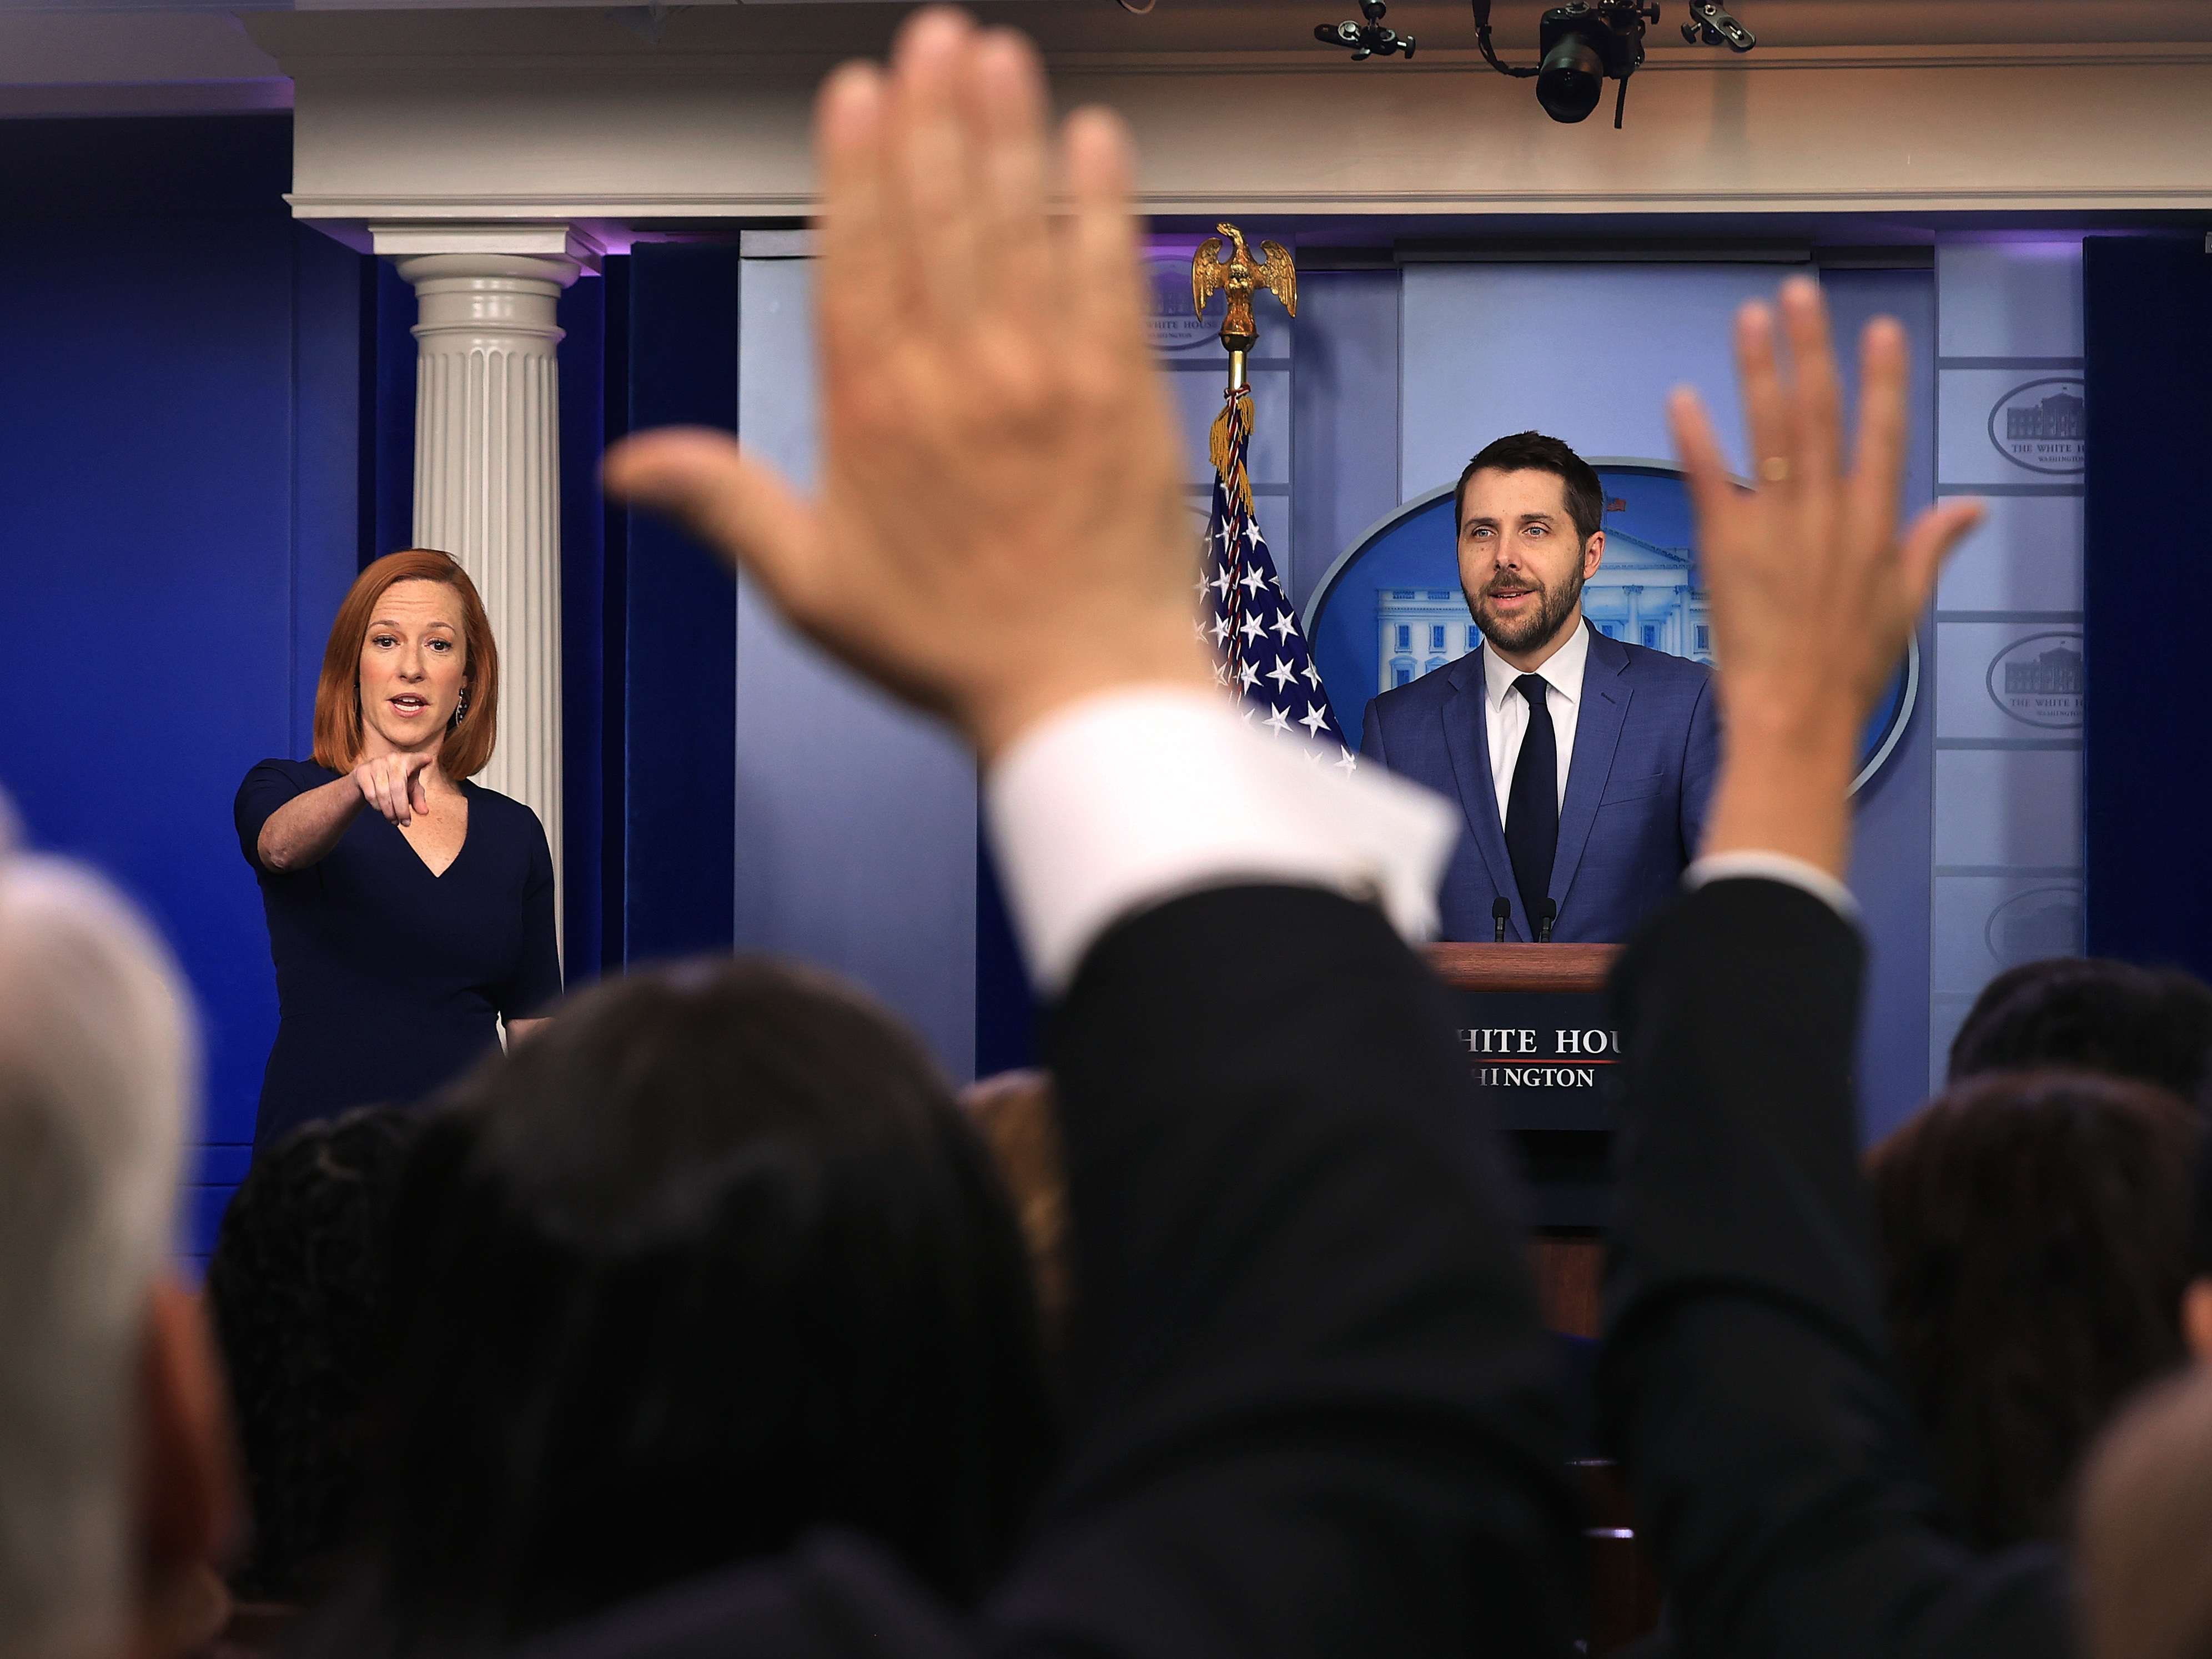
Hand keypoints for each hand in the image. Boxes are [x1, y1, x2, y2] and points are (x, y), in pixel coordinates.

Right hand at [351, 751, 434, 827]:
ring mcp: (376, 764)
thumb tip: (424, 812)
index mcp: (408, 760)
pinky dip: (377, 806)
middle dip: (402, 810)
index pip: (416, 759)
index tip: (428, 759)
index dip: (421, 759)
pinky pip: (370, 795)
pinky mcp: (362, 771)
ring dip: (389, 812)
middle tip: (405, 823)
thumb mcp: (411, 789)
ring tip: (394, 820)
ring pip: (382, 794)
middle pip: (397, 788)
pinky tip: (381, 809)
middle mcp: (392, 759)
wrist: (369, 776)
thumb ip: (419, 799)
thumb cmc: (397, 781)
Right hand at [603, 8, 1208, 761]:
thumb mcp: (811, 587)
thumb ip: (723, 504)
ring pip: (1021, 229)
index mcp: (875, 414)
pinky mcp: (1124, 394)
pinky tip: (1095, 139)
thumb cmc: (952, 648)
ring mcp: (1047, 379)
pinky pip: (1111, 276)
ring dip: (1009, 133)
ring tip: (997, 55)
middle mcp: (959, 380)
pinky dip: (1104, 205)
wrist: (1079, 692)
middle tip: (933, 35)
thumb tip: (632, 470)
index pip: (858, 260)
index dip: (858, 168)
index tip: (858, 93)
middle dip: (934, 118)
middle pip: (940, 221)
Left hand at [1673, 276, 1983, 875]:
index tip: (1876, 329)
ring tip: (1749, 318)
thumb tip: (1972, 507)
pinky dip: (1697, 436)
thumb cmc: (1850, 669)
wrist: (1796, 717)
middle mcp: (1829, 515)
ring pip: (1769, 431)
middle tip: (1799, 292)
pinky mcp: (1727, 548)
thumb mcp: (1904, 605)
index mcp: (1875, 526)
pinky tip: (1682, 395)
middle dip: (1811, 348)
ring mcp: (1777, 528)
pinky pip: (1710, 480)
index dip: (1881, 379)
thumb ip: (1931, 545)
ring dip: (1757, 370)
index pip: (1883, 435)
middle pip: (1821, 414)